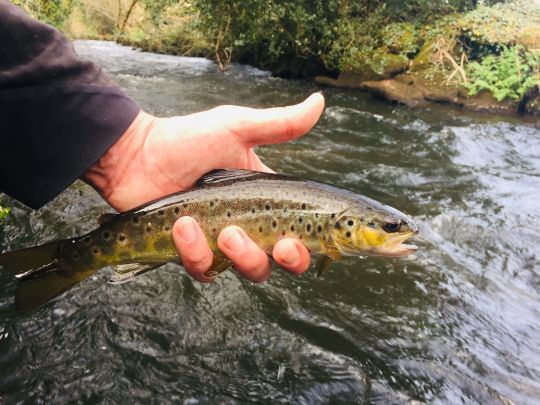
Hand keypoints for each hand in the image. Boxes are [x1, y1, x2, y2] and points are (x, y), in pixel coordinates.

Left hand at [84, 93, 324, 281]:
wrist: (135, 154)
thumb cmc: (187, 139)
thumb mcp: (236, 128)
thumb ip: (280, 124)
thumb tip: (320, 100)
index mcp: (264, 200)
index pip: (300, 231)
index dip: (311, 244)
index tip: (308, 237)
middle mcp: (248, 226)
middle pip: (282, 261)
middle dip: (290, 261)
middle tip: (282, 246)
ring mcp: (219, 243)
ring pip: (248, 271)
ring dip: (244, 257)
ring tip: (226, 233)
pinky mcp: (190, 254)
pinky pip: (205, 270)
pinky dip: (196, 253)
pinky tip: (183, 225)